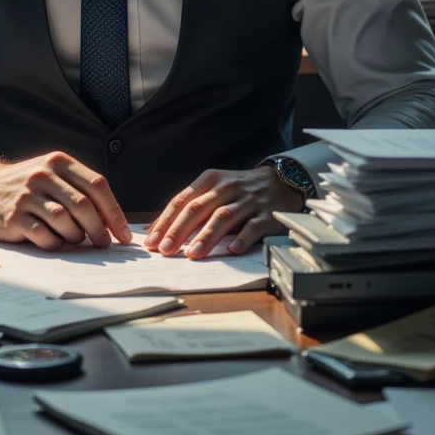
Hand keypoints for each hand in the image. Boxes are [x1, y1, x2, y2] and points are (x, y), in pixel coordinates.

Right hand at [0, 151, 133, 251]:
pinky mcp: (14, 217)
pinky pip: (44, 236)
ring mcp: (27, 196)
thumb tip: (112, 220)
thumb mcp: (52, 173)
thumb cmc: (27, 186)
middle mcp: (43, 175)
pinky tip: (54, 241)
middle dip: (98, 229)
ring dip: (75, 236)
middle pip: (84, 205)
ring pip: (65, 222)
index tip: (123, 234)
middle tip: (103, 244)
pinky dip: (55, 243)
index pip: (97, 185)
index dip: (114, 212)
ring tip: (74, 239)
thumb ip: (79, 189)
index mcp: (58, 162)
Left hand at [145, 165, 302, 258]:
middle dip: (179, 231)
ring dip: (207, 236)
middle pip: (198, 209)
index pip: (182, 201)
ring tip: (193, 254)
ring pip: (223, 217)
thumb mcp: (214, 189)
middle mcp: (227, 187)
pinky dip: (242, 238)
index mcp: (210, 180)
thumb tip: (156, 229)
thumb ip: (189, 207)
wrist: (280, 181)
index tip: (153, 241)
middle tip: (166, 250)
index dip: (165, 221)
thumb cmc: (240, 190)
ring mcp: (248, 200)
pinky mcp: (267, 214)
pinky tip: (233, 250)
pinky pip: (253, 227)